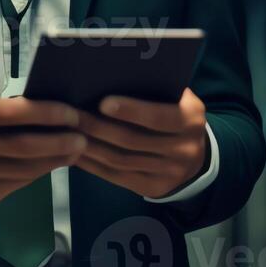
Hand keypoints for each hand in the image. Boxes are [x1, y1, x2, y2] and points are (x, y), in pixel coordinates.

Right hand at [0, 97, 86, 214]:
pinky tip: (56, 165)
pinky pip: (20, 181)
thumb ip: (11, 116)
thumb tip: (58, 111)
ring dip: (56, 159)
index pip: (14, 111)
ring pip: (25, 167)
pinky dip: (42, 173)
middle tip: (82, 138)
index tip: (72, 114)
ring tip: (76, 151)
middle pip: (23, 143)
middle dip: (58, 141)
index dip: (46, 112)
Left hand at [74, 88, 208, 198]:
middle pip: (133, 141)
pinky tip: (75, 153)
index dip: (131, 111)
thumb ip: (153, 90)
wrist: (196, 156)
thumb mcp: (177, 99)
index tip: (102, 102)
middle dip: (99, 128)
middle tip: (72, 116)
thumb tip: (109, 77)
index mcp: (190, 120)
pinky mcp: (154, 189)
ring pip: (121, 161)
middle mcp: (184, 150)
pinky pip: (118, 177)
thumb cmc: (176, 114)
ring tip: (68, 133)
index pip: (158, 117)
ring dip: (91, 147)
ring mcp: (170, 173)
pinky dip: (93, 165)